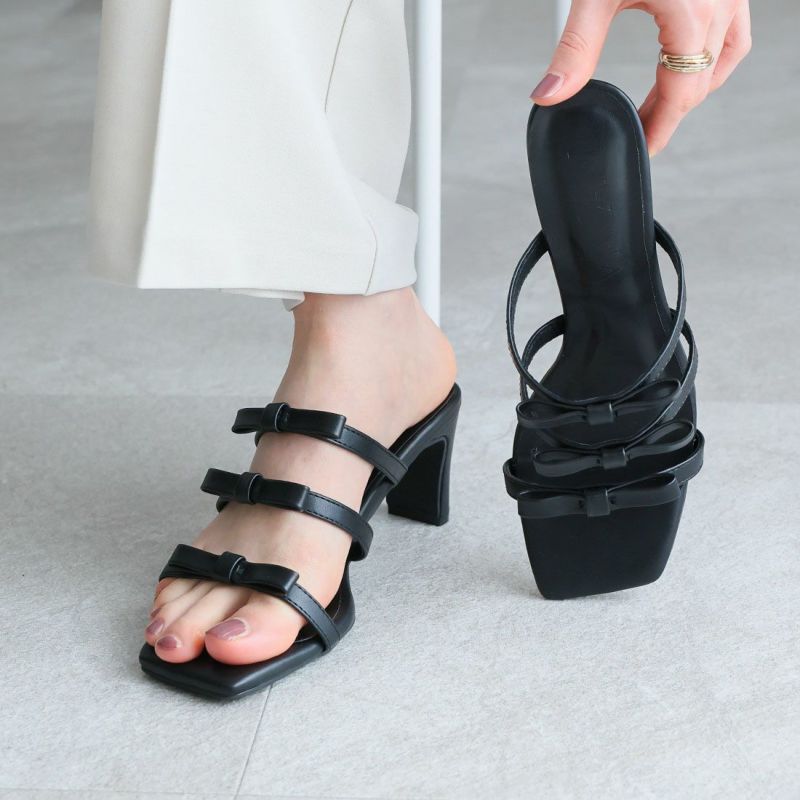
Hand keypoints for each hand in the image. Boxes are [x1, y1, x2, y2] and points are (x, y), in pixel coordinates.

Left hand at [531, 0, 750, 154]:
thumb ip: (574, 47)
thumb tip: (549, 96)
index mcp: (693, 11)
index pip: (681, 93)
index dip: (661, 128)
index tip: (644, 149)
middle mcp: (722, 0)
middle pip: (703, 80)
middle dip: (673, 111)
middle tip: (643, 129)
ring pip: (726, 55)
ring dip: (697, 84)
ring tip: (663, 102)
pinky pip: (734, 27)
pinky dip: (712, 52)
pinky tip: (686, 57)